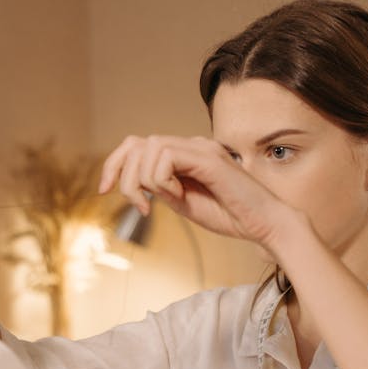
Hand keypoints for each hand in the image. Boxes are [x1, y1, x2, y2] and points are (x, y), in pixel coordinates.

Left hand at [97, 135, 303, 252]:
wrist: (264, 225)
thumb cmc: (230, 216)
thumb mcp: (184, 203)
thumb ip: (162, 188)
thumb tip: (137, 182)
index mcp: (185, 155)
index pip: (137, 145)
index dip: (114, 164)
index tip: (103, 190)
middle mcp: (192, 145)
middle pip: (136, 143)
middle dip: (122, 174)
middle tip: (139, 206)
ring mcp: (201, 149)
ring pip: (148, 149)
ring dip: (144, 181)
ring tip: (162, 203)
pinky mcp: (209, 158)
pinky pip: (166, 158)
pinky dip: (162, 180)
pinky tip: (178, 195)